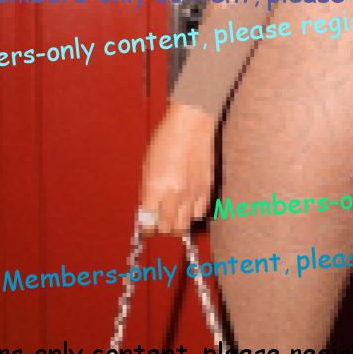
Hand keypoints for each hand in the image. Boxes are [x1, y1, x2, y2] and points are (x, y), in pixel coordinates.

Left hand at [139, 102, 215, 234]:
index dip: (146, 227)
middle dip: (160, 228)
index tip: (145, 225)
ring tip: (173, 216)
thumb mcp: (147, 165)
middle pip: (167, 229)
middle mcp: (175, 195)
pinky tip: (187, 206)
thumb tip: (147, 209)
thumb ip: (147, 191)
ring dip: (177, 224)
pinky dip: (192, 214)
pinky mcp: (207, 189)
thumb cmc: (166, 139)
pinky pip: (199, 213)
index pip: (149, 223)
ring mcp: (193, 193)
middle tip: (158, 222)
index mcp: (156, 188)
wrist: (191, 124)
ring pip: (184, 225)